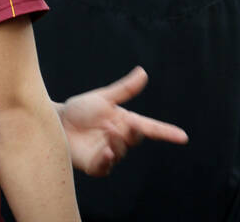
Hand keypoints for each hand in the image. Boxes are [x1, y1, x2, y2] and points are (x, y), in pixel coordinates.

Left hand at [58, 66, 187, 176]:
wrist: (56, 122)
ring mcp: (109, 153)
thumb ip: (124, 89)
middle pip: (136, 139)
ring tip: (108, 132)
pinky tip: (103, 152)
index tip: (183, 137)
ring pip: (121, 152)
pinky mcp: (96, 165)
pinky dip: (106, 160)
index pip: (151, 128)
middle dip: (133, 132)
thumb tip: (143, 73)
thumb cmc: (79, 109)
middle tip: (126, 125)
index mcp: (125, 122)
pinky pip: (106, 167)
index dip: (167, 133)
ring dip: (118, 143)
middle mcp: (120, 139)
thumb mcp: (103, 97)